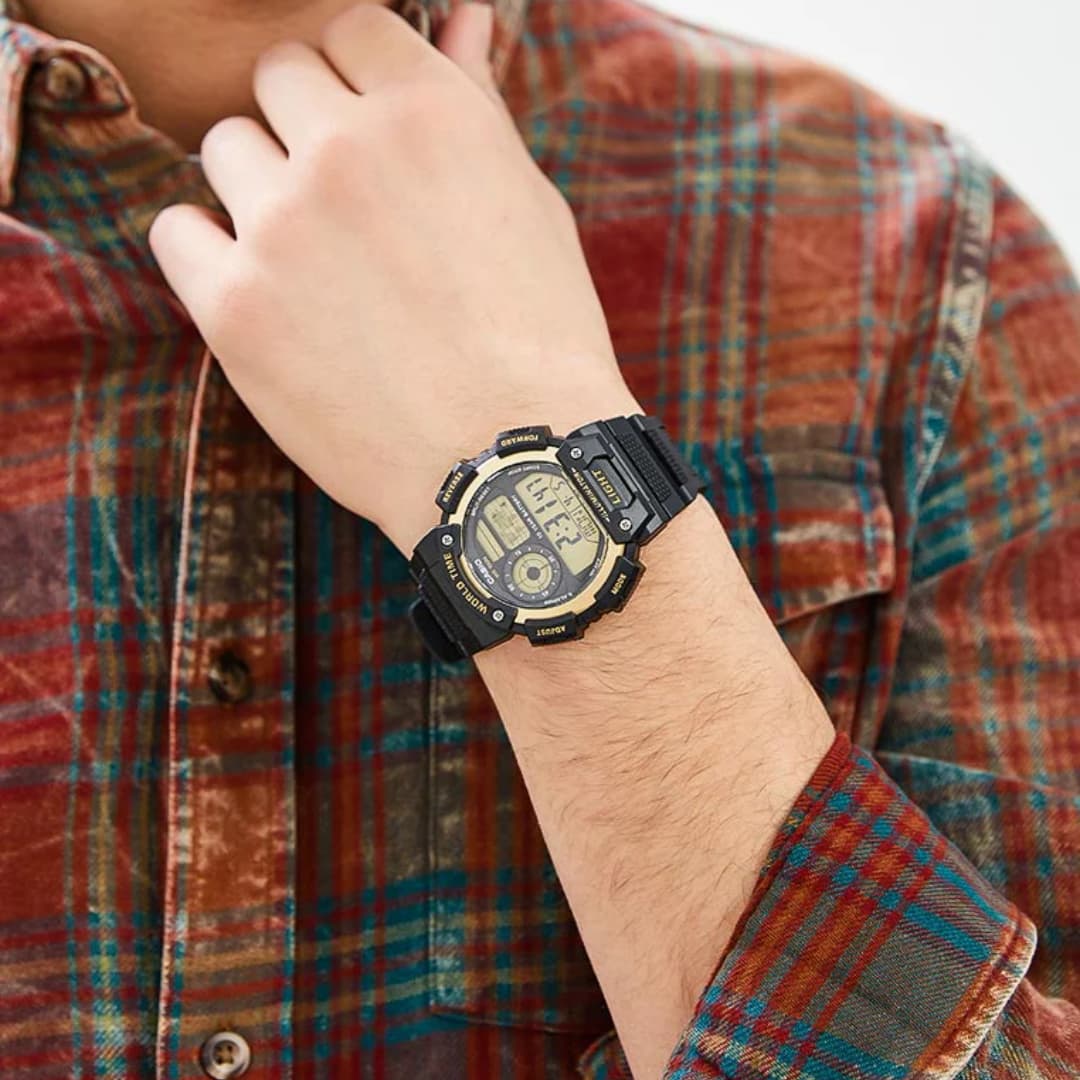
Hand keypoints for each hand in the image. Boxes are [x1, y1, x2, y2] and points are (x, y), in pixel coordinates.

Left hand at [149, 1, 638, 553]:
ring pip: (225, 150)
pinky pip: (176, 231)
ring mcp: (282, 227)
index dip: (358, 82)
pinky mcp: (235, 307)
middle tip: (346, 206)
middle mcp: (345, 150)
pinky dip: (209, 253)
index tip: (370, 134)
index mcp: (428, 112)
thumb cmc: (538, 335)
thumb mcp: (526, 203)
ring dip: (261, 190)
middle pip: (277, 78)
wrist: (512, 459)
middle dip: (308, 127)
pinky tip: (262, 291)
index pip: (348, 29)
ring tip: (314, 263)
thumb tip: (463, 12)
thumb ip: (474, 98)